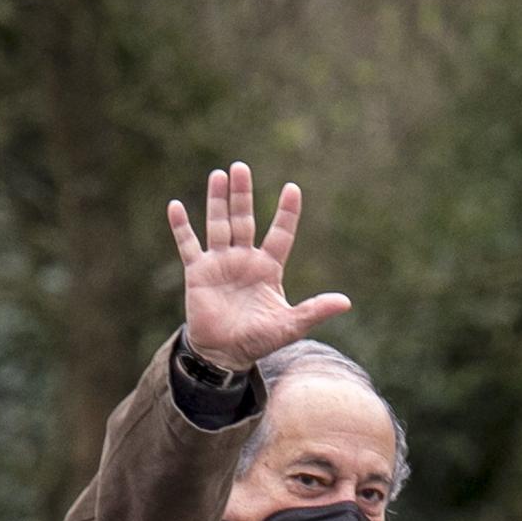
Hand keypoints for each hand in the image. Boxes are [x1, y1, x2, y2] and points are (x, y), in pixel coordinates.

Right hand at [167, 164, 350, 372]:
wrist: (225, 353)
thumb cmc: (259, 339)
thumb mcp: (290, 325)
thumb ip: (314, 310)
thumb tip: (346, 302)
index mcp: (268, 267)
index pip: (280, 233)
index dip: (286, 212)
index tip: (292, 188)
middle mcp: (244, 259)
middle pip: (244, 220)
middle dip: (242, 194)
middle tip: (241, 167)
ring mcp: (220, 263)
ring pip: (219, 224)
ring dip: (218, 200)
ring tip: (219, 174)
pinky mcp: (198, 272)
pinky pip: (188, 245)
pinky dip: (181, 226)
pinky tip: (175, 206)